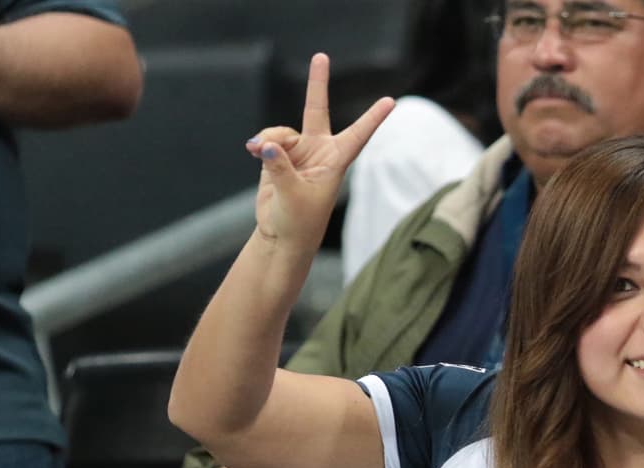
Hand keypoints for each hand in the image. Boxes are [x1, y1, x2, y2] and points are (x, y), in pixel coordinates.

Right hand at [245, 53, 393, 251]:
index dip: (372, 118)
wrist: (281, 236)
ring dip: (269, 139)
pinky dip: (259, 144)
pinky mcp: (277, 157)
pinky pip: (266, 140)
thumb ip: (279, 166)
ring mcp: (298, 152)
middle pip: (317, 110)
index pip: (358, 135)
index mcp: (336, 161)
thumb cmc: (299, 222)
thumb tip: (263, 144)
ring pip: (280, 132)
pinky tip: (253, 151)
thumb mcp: (293, 195)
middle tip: (320, 56)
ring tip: (261, 155)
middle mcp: (319, 151)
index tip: (391, 100)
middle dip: (317, 83)